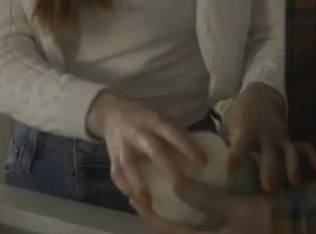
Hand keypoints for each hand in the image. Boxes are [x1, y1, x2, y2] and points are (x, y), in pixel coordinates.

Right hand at [85, 92, 205, 203]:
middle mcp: (140, 133)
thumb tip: (200, 152)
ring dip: (139, 185)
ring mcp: (124, 147)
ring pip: (130, 167)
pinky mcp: (113, 159)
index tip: (203, 163)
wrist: (112, 112)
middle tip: (182, 186)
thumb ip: (176, 134)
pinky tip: (136, 201)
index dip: (189, 147)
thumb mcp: (162, 118)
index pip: (174, 134)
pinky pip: (118, 176)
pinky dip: (126, 189)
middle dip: (169, 169)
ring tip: (149, 203)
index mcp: (156, 121)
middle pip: (155, 151)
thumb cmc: (145, 118)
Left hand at [132, 178, 271, 233]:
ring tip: (163, 199)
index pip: (173, 233)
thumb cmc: (274, 221)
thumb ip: (207, 198)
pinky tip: (192, 203)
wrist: (309, 230)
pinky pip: (205, 227)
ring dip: (175, 220)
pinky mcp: (234, 232)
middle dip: (160, 220)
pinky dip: (193, 219)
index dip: (152, 217)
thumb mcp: (240, 208)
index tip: (136, 199)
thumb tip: (176, 184)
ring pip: (191, 231)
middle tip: (145, 199)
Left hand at [222, 82, 315, 191]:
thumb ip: (222, 144)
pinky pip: (304, 146)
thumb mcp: (226, 125)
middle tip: (268, 187)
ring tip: (294, 183)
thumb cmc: (238, 116)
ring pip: (288, 152)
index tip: (231, 169)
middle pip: (268, 152)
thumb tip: (208, 167)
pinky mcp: (289, 140)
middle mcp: (264, 134)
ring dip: (291, 166)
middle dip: (269, 168)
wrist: (258, 96)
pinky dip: (312, 155)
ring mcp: (279, 137)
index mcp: (246, 131)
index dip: (236, 155)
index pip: (240, 144)